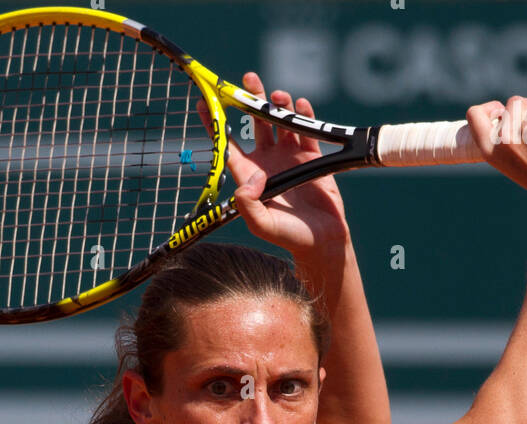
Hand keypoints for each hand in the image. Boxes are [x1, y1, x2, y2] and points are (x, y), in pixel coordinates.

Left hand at [197, 72, 349, 254]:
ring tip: (278, 95)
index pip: (228, 144)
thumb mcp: (262, 225)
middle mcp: (267, 162)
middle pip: (254, 123)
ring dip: (278, 105)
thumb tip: (251, 177)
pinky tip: (301, 104)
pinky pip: (306, 129)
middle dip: (251, 100)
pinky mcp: (311, 156)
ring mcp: (289, 156)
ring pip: (280, 121)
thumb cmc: (288, 237)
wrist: (322, 241)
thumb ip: (248, 204)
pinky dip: (304, 114)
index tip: (205, 101)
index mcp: (249, 175)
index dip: (216, 124)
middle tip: (249, 78)